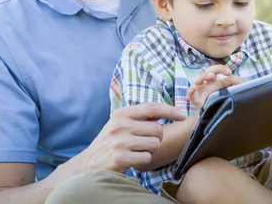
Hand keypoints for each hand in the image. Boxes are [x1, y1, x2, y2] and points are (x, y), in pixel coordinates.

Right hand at [69, 102, 186, 173]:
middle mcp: (120, 125)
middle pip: (157, 129)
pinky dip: (143, 161)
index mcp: (121, 113)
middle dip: (156, 138)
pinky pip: (147, 158)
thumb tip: (167, 112)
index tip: (182, 115)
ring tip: (136, 151)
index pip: (152, 107)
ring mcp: (120, 141)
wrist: (88, 164)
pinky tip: (132, 160)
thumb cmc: (110, 143)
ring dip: (150, 151)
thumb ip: (139, 117)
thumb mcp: (120, 124)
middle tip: (143, 143)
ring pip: (155, 144)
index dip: (170, 110)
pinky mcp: (121, 157)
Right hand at [187, 65, 245, 109]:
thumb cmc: (228, 105)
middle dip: (215, 69)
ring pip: (195, 81)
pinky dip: (190, 91)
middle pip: (206, 72)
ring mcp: (202, 94)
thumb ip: (237, 85)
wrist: (219, 121)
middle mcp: (207, 87)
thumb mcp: (234, 93)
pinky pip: (190, 97)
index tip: (229, 73)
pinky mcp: (198, 104)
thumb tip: (238, 80)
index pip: (215, 70)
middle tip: (226, 73)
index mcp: (215, 83)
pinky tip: (194, 88)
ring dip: (202, 76)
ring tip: (210, 76)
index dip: (221, 69)